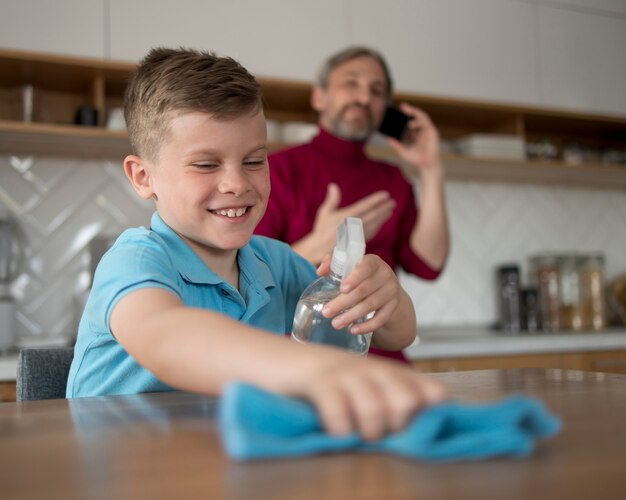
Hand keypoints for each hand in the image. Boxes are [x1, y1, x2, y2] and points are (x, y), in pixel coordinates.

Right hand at [294, 183, 395, 263]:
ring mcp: (356, 235)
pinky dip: (378, 226)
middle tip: (393, 203)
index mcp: (344, 217)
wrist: (319, 250)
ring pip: (374, 224)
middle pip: (372, 215)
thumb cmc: (322, 230)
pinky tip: (382, 222)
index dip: (376, 200)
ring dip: (383, 217)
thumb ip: (332, 200)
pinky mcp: (358, 243)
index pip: (364, 206)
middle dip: (383, 209)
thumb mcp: (324, 213)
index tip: (386, 195)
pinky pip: (371, 233)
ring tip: (390, 211)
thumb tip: (333, 185)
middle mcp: (352, 226)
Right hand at [297, 353, 446, 440]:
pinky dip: (341, 428)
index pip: (433, 392)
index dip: (431, 414)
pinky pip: (338, 409)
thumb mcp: (365, 385)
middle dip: (398, 426)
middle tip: (379, 433)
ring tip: (357, 434)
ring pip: (375, 408)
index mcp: (389, 373)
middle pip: (407, 402)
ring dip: (369, 430)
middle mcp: (373, 370)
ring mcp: (346, 373)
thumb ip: (392, 399)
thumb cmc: (328, 380)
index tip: (414, 427)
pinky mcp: (319, 381)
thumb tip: (424, 427)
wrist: (279, 358)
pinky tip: (337, 432)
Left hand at [317, 254, 399, 334]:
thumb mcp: (349, 263)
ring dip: (351, 316)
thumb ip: (332, 262)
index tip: (342, 289)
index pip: (365, 268)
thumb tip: (320, 272)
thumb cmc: (361, 272)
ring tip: (335, 323)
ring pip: (370, 306)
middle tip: (326, 312)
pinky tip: (353, 330)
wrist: (385, 284)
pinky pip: (381, 318)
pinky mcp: (393, 306)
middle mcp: (385, 274)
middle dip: (343, 302)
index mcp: (373, 262)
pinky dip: (367, 326)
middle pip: (363, 290)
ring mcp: (391, 291)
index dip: (354, 278)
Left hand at [386, 103, 442, 178]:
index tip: (398, 111)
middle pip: (417, 117)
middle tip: (402, 106)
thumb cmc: (417, 159)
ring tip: (406, 111)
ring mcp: (428, 131)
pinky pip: (426, 123)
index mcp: (416, 134)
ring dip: (415, 112)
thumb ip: (397, 145)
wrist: (426, 165)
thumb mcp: (404, 151)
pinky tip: (410, 124)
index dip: (406, 116)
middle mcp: (423, 131)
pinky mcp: (433, 132)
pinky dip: (418, 122)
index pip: (411, 122)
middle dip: (411, 110)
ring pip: (423, 117)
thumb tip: (388, 139)